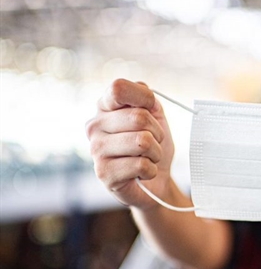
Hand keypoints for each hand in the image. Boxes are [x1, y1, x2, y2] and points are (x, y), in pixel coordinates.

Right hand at [85, 79, 174, 208]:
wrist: (155, 180)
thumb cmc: (152, 145)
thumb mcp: (154, 115)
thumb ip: (147, 99)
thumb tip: (147, 98)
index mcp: (105, 106)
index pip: (119, 88)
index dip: (144, 97)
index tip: (152, 109)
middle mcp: (95, 125)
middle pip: (139, 117)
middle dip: (157, 132)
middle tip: (152, 142)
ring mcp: (96, 149)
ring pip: (143, 142)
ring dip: (156, 153)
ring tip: (147, 157)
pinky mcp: (104, 173)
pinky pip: (142, 165)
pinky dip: (151, 170)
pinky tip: (142, 173)